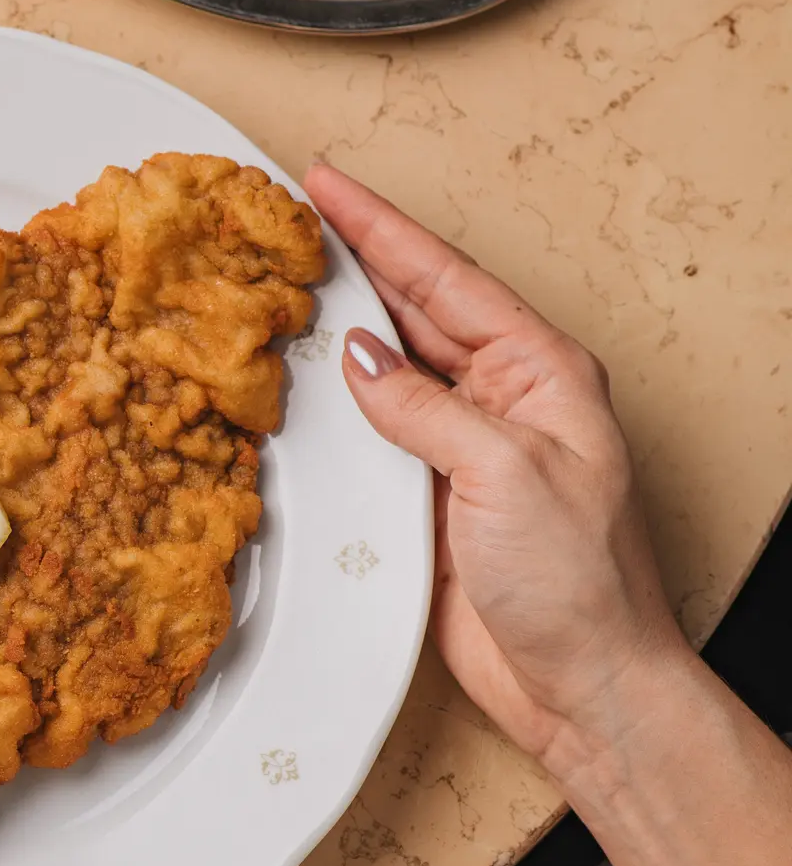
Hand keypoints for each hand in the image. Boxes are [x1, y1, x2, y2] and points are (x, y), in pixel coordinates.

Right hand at [308, 162, 791, 865]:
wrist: (581, 681)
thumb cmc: (580, 584)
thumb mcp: (506, 474)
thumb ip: (425, 410)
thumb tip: (360, 363)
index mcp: (542, 373)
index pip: (444, 279)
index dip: (380, 227)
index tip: (326, 184)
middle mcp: (504, 398)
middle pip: (415, 307)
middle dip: (354, 257)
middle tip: (289, 214)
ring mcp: (466, 443)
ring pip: (389, 361)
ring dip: (340, 322)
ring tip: (284, 277)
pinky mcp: (431, 490)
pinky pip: (374, 424)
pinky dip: (334, 396)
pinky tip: (304, 377)